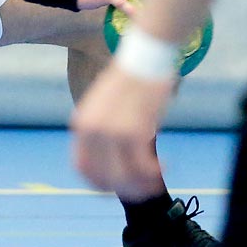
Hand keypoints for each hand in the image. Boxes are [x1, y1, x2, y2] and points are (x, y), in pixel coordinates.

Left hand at [71, 65, 173, 197]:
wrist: (144, 56)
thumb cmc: (130, 79)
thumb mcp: (104, 105)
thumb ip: (102, 130)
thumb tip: (114, 158)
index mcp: (81, 123)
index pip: (81, 167)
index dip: (97, 184)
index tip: (114, 189)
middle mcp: (92, 131)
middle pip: (102, 177)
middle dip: (123, 189)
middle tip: (142, 189)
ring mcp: (111, 133)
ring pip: (123, 177)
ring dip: (141, 185)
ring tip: (155, 182)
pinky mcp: (134, 132)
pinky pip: (142, 167)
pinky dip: (154, 173)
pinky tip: (165, 166)